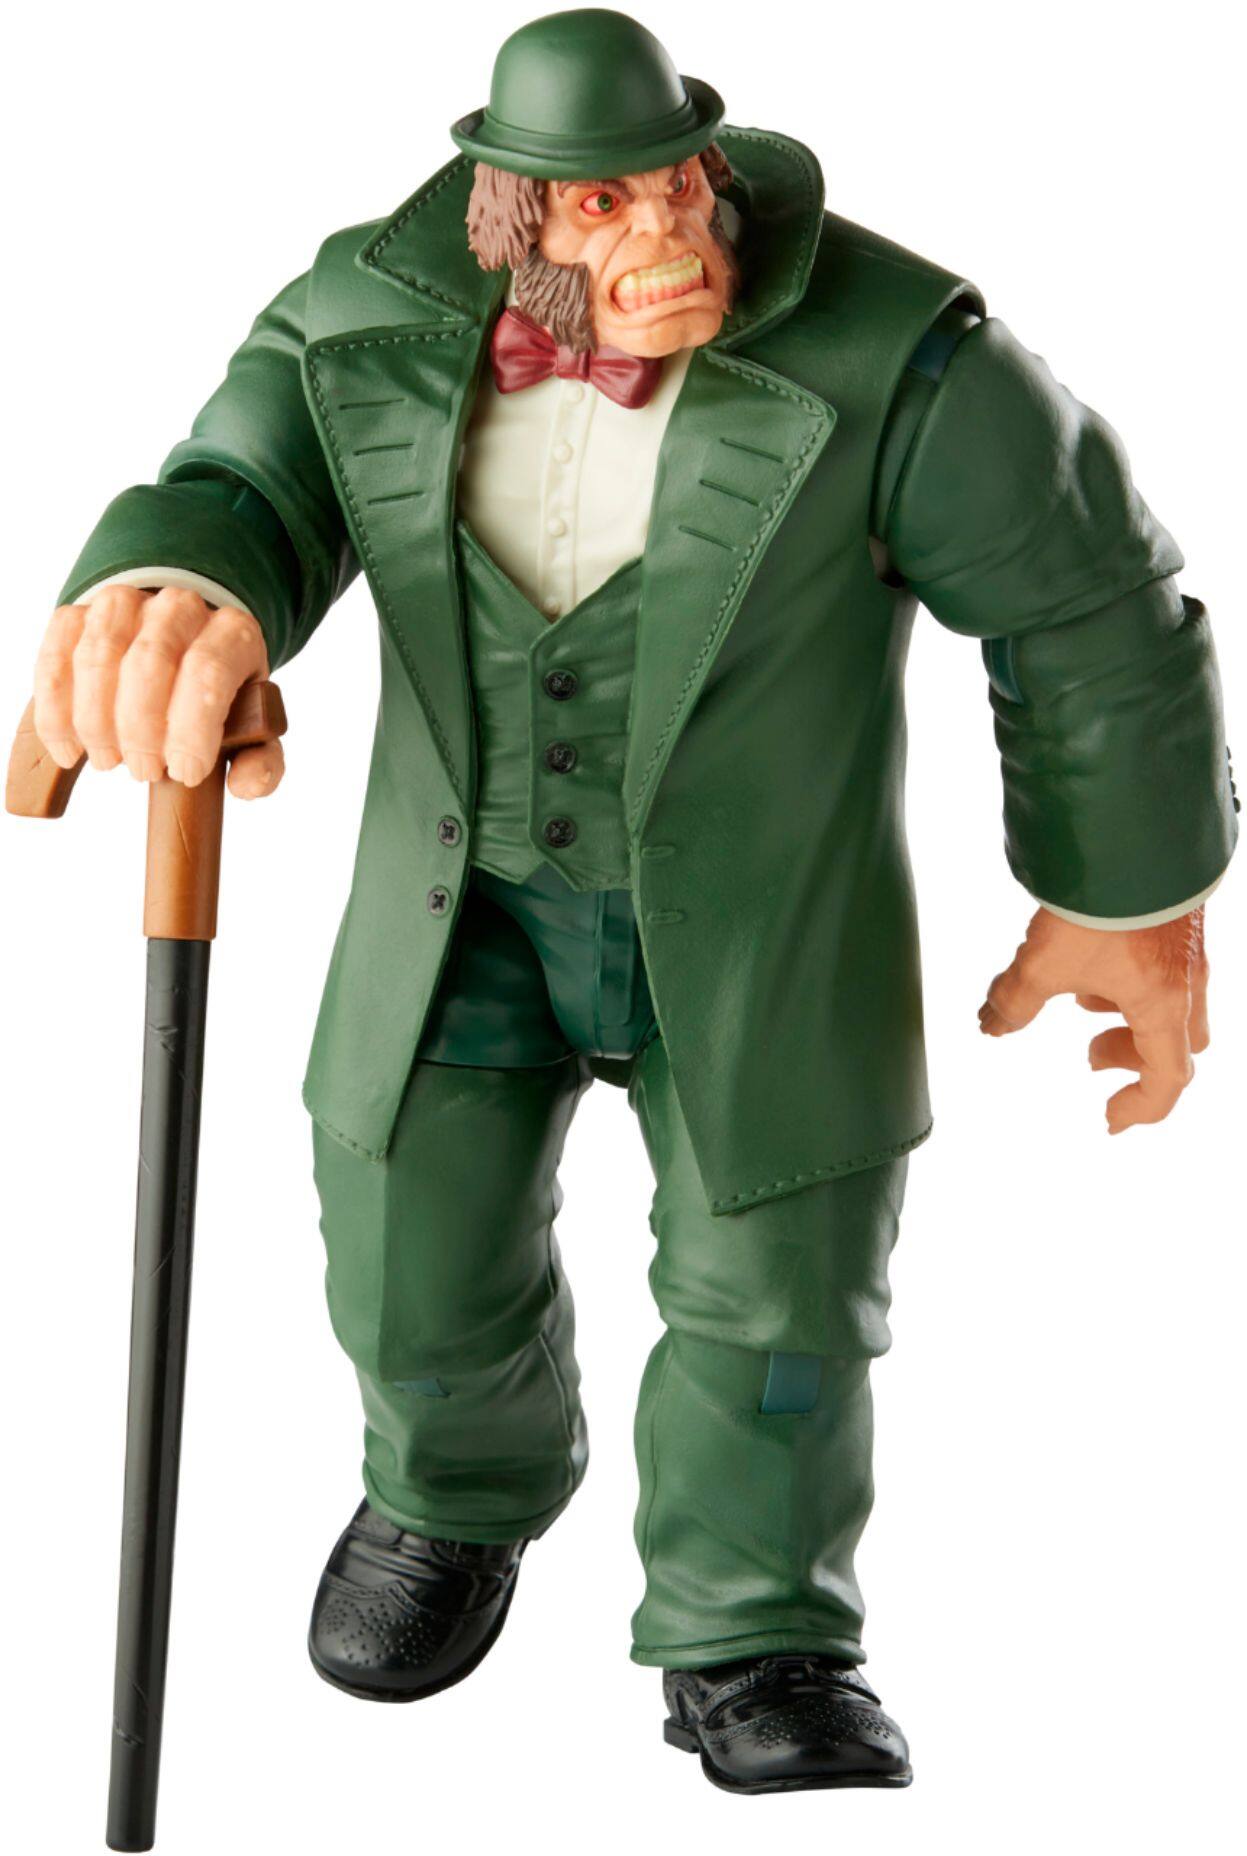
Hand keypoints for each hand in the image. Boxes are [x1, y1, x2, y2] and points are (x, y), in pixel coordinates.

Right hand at [33, 585, 283, 798]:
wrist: (184, 645)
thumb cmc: (217, 700)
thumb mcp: (254, 731)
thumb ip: (262, 764)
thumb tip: (245, 785)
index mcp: (232, 633)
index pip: (208, 671)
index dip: (192, 728)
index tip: (185, 774)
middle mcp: (179, 607)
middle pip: (149, 663)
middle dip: (140, 730)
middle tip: (143, 772)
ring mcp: (125, 604)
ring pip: (98, 656)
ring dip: (96, 721)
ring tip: (109, 762)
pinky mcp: (79, 614)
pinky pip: (56, 656)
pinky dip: (55, 710)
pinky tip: (68, 749)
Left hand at [979, 906, 1209, 1132]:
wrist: (1134, 833)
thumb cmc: (1099, 905)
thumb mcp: (1042, 963)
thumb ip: (1014, 1002)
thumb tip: (990, 1027)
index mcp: (1163, 1007)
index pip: (1168, 1081)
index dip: (1140, 1109)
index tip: (1108, 1119)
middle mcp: (1186, 983)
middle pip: (1178, 1045)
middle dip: (1135, 1059)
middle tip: (1090, 1056)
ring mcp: (1188, 952)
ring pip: (1171, 1005)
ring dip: (1128, 1015)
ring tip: (1079, 998)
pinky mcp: (1179, 922)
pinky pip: (1164, 970)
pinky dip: (1130, 980)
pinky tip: (1090, 957)